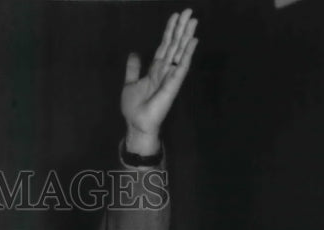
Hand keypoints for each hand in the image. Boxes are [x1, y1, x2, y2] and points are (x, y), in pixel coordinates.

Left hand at [121, 9, 198, 155]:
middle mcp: (165, 70)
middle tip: (188, 11)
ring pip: (180, 51)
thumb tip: (134, 53)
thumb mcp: (130, 84)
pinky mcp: (174, 83)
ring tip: (193, 19)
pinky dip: (188, 52)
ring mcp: (171, 76)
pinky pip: (182, 65)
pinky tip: (193, 40)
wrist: (136, 123)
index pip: (164, 46)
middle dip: (180, 28)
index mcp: (155, 69)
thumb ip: (133, 69)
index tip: (175, 16)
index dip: (169, 31)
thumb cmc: (133, 108)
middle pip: (174, 44)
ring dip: (186, 35)